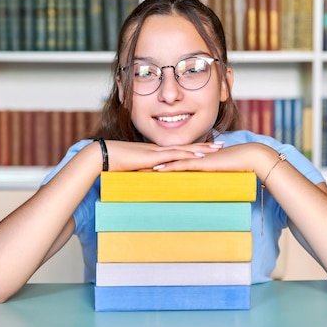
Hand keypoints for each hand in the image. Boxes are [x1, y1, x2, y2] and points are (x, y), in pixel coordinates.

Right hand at [103, 140, 224, 171]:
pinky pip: (175, 156)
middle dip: (205, 146)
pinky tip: (200, 158)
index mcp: (157, 152)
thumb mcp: (134, 169)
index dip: (195, 148)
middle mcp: (160, 149)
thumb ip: (144, 173)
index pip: (180, 149)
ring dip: (202, 149)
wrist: (104, 155)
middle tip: (221, 145)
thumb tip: (150, 181)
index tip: (208, 149)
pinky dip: (189, 156)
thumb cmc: (115, 163)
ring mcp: (158, 151)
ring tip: (217, 149)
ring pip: (185, 149)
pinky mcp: (155, 156)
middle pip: (187, 147)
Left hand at [150, 143, 273, 175]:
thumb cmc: (239, 165)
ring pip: (171, 160)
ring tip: (139, 167)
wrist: (251, 158)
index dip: (158, 161)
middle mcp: (194, 156)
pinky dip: (170, 168)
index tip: (144, 164)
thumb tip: (205, 183)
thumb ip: (211, 175)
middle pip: (168, 157)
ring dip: (155, 164)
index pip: (174, 158)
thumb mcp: (220, 171)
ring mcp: (197, 158)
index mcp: (196, 157)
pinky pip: (183, 165)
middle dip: (151, 161)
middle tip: (134, 164)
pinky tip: (158, 170)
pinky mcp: (203, 163)